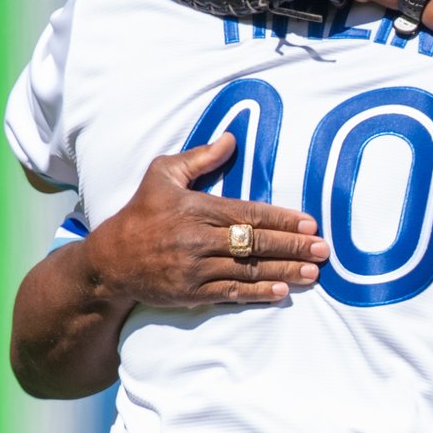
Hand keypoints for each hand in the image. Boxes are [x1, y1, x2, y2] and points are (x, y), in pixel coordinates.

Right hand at [84, 133, 327, 306]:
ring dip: (284, 272)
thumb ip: (199, 157)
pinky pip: (231, 292)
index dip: (282, 219)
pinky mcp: (191, 293)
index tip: (310, 223)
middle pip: (256, 243)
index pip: (249, 213)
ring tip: (313, 272)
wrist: (109, 261)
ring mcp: (195, 268)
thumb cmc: (140, 212)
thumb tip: (231, 138)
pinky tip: (281, 292)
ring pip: (249, 270)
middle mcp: (198, 239)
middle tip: (323, 249)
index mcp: (197, 208)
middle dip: (293, 246)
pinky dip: (258, 293)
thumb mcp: (162, 174)